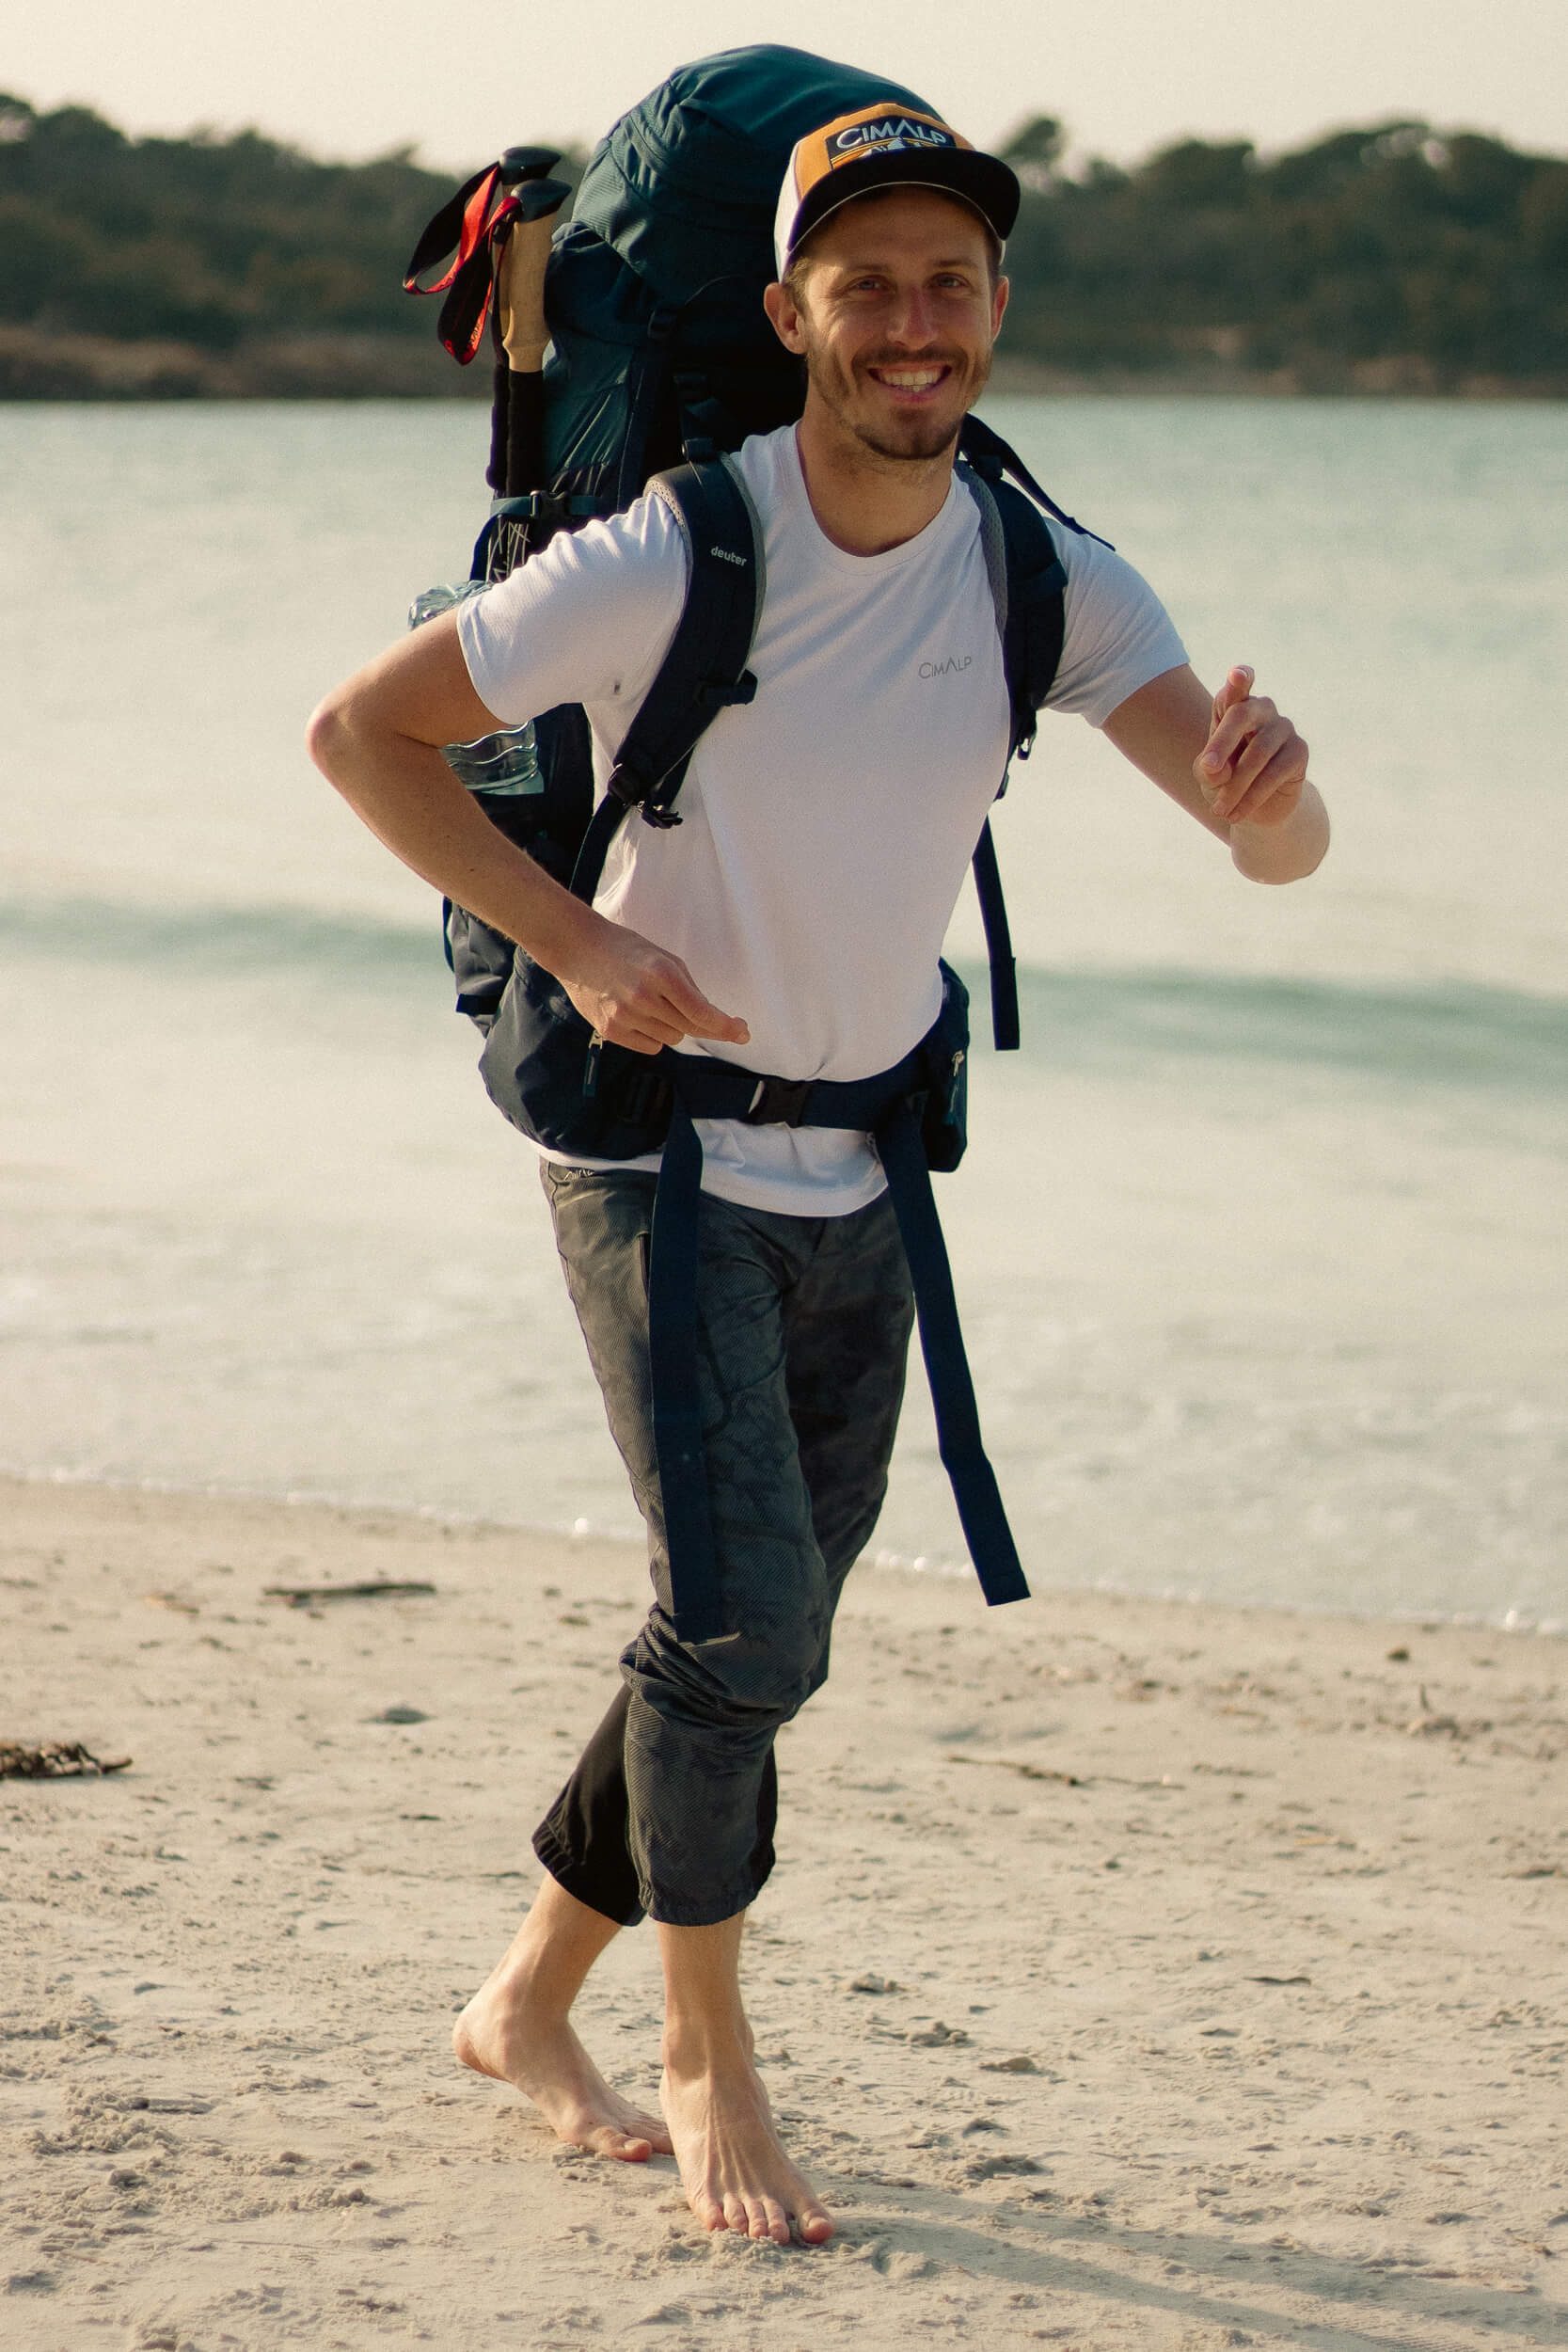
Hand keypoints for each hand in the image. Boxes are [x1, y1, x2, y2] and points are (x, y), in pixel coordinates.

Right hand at [561, 915, 749, 1056]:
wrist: (578, 949)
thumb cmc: (626, 950)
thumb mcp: (664, 958)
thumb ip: (688, 988)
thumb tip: (711, 1020)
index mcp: (662, 974)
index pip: (702, 1012)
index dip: (726, 1027)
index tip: (743, 1033)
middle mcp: (644, 998)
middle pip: (690, 1028)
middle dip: (702, 1024)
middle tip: (707, 1018)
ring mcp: (625, 1016)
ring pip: (672, 1039)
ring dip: (672, 1026)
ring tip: (651, 1002)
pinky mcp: (611, 1031)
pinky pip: (651, 1047)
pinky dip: (652, 1035)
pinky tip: (638, 1014)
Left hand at [1195, 664, 1309, 826]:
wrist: (1255, 808)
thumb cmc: (1226, 782)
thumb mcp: (1208, 776)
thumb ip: (1208, 768)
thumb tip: (1216, 768)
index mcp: (1233, 708)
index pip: (1234, 691)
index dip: (1238, 682)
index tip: (1238, 674)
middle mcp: (1261, 711)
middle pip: (1243, 714)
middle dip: (1222, 742)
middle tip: (1207, 769)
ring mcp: (1283, 728)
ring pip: (1258, 752)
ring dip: (1235, 785)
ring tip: (1219, 810)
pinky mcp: (1299, 751)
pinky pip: (1275, 773)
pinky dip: (1252, 796)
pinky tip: (1238, 814)